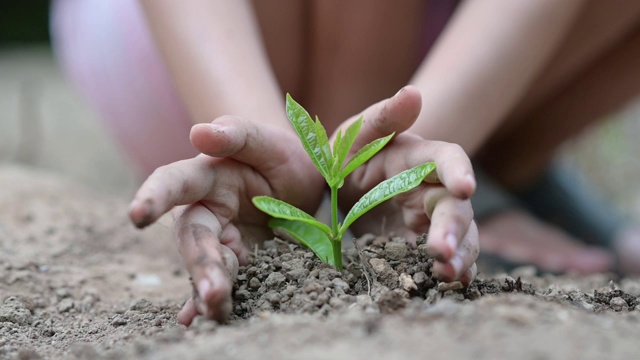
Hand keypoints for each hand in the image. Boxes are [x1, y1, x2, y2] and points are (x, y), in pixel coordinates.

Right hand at [128, 116, 324, 325]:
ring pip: (206, 264)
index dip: (155, 198)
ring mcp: (219, 239)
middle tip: (212, 290)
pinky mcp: (235, 261)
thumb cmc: (280, 157)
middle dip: (199, 263)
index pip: (174, 183)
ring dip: (209, 289)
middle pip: (193, 237)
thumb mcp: (268, 141)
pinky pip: (222, 281)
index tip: (138, 215)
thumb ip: (237, 134)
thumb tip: (200, 132)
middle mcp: (205, 210)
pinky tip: (206, 318)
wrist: (301, 185)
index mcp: (206, 176)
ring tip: (217, 311)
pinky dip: (211, 302)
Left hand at [335, 86, 478, 283]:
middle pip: (454, 205)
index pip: (446, 157)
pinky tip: (452, 283)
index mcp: (417, 157)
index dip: (458, 171)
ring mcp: (429, 218)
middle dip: (453, 227)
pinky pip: (448, 256)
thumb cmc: (348, 154)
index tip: (465, 188)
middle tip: (442, 250)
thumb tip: (413, 93)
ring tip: (447, 274)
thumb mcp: (354, 135)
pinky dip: (455, 269)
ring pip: (460, 234)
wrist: (337, 187)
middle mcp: (431, 187)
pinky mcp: (421, 243)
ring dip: (459, 254)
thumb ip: (382, 118)